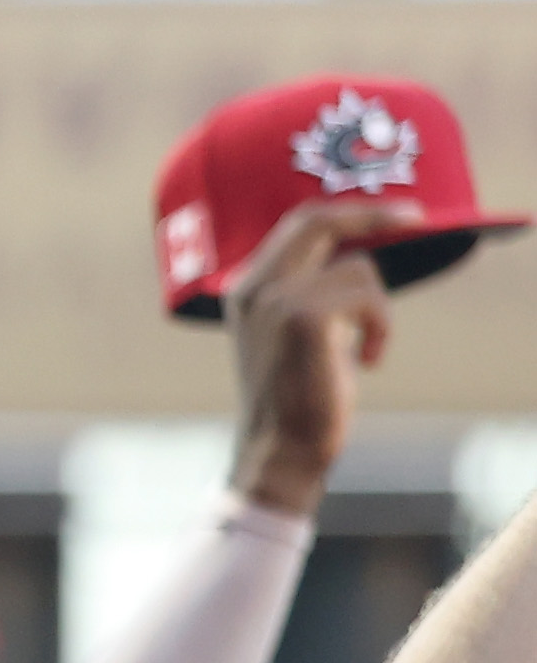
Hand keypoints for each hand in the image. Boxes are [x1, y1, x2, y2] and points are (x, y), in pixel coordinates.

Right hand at [229, 200, 400, 520]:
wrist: (280, 451)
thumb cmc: (296, 399)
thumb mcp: (295, 333)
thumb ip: (309, 289)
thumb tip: (359, 249)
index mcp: (246, 290)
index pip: (299, 225)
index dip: (350, 212)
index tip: (397, 214)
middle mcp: (253, 288)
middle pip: (319, 221)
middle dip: (373, 214)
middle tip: (417, 218)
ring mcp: (276, 300)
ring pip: (358, 267)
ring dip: (377, 308)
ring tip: (365, 349)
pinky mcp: (304, 317)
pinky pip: (369, 296)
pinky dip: (381, 328)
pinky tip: (369, 360)